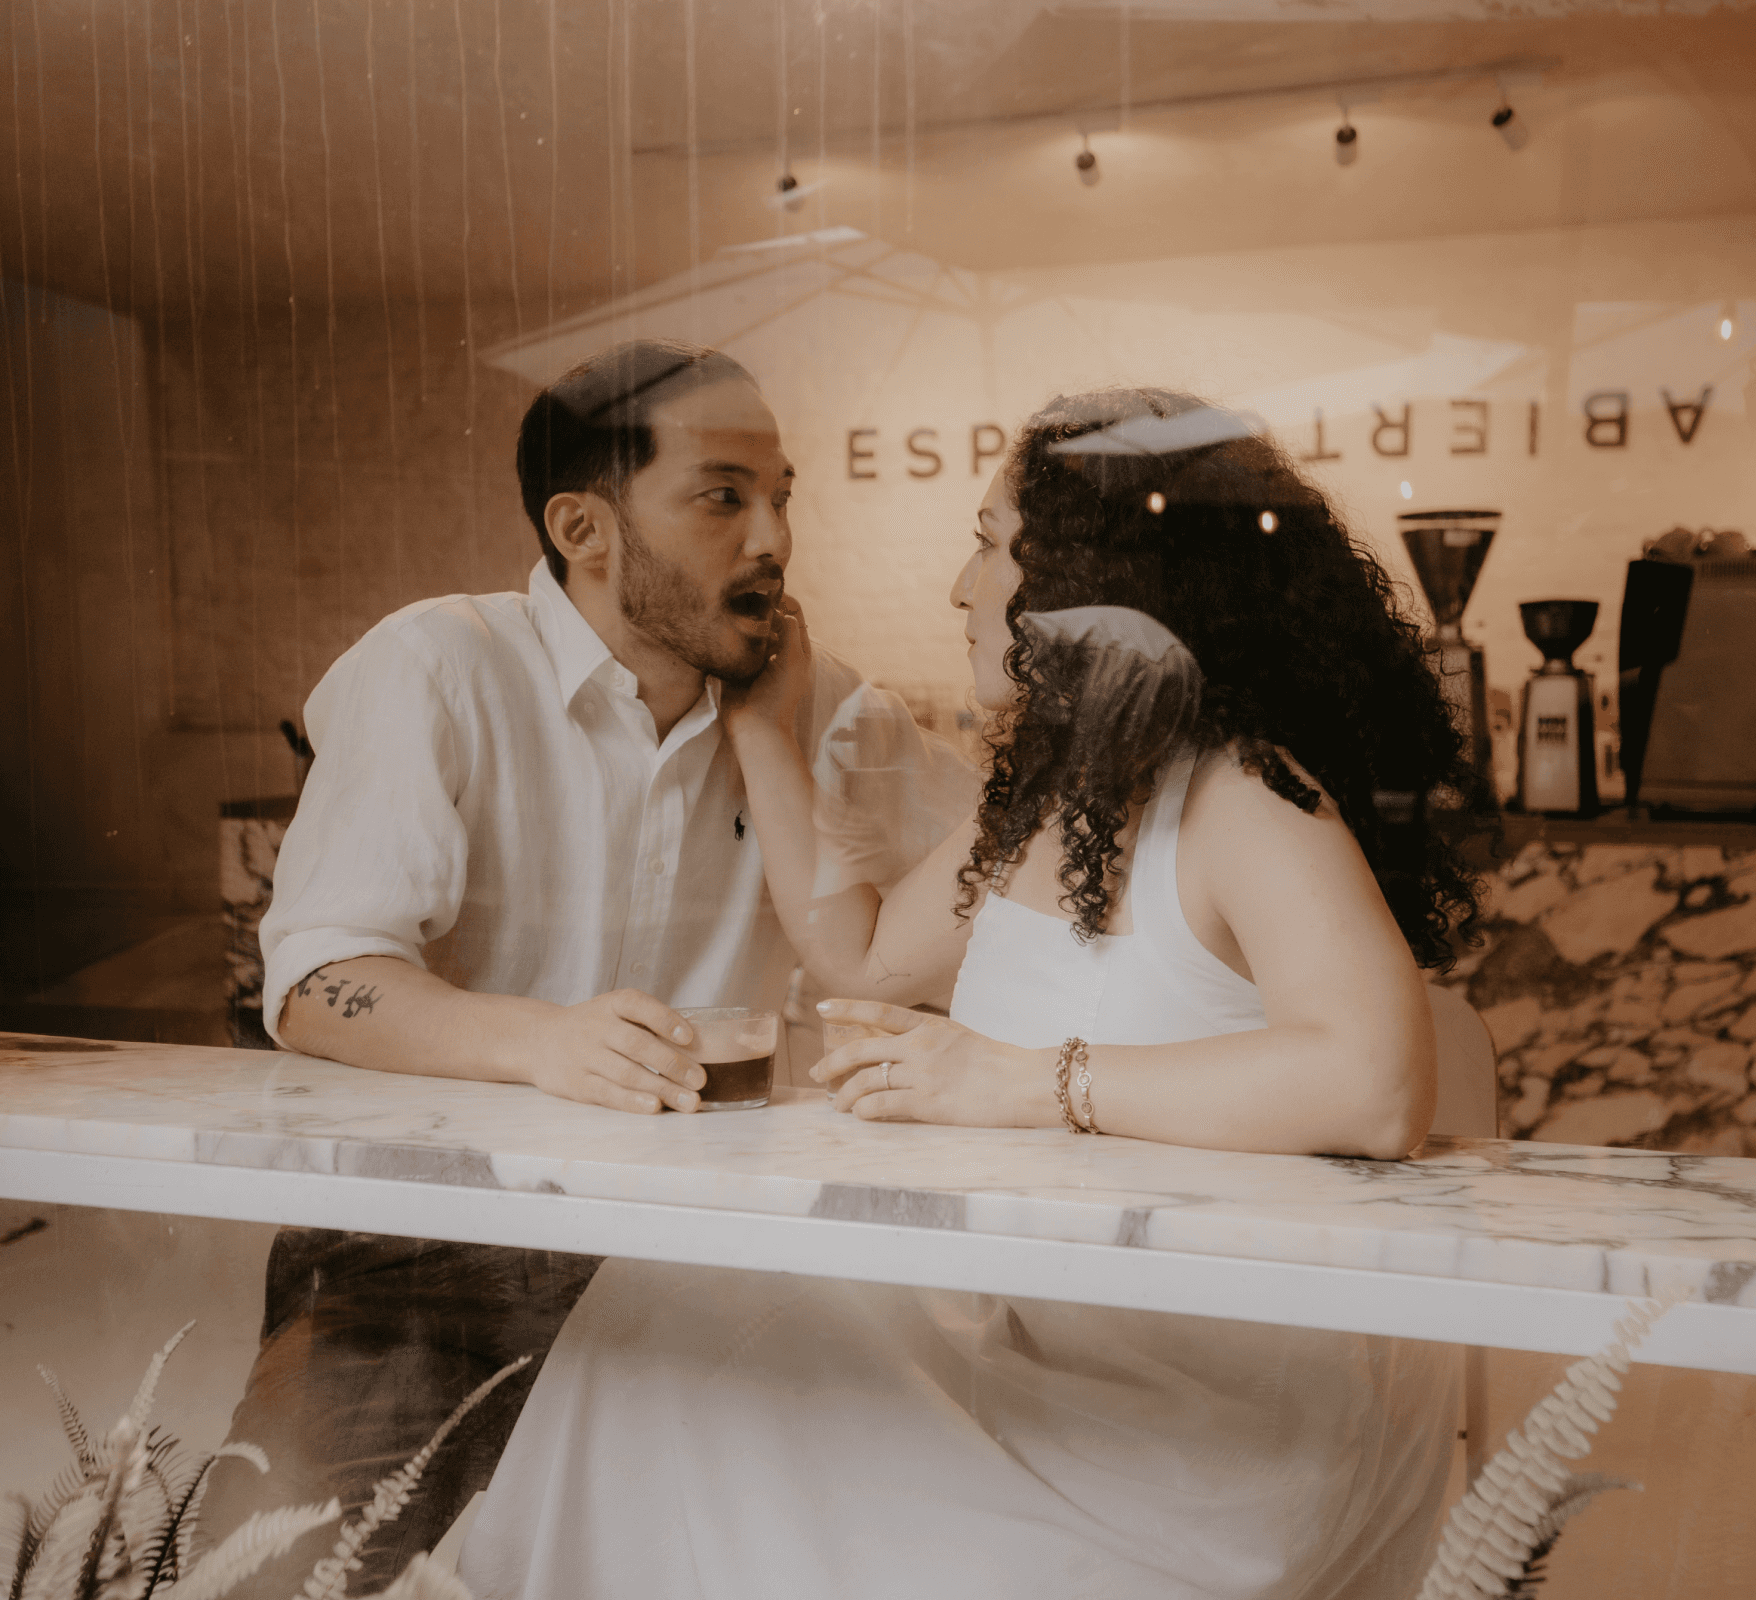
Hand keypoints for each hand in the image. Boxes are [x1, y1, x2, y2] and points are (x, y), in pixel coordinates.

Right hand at [525, 990, 705, 1113]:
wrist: (538, 1040)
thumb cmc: (593, 1027)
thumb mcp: (615, 1013)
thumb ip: (648, 1025)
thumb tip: (697, 1048)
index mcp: (613, 1004)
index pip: (640, 1006)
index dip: (666, 1020)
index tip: (690, 1037)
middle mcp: (597, 1027)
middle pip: (638, 1045)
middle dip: (673, 1064)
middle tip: (700, 1080)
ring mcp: (585, 1055)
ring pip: (626, 1073)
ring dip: (661, 1088)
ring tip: (689, 1101)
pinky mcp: (577, 1083)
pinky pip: (608, 1093)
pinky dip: (633, 1101)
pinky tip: (655, 1106)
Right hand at [721, 595, 810, 737]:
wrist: (756, 726)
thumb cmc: (779, 695)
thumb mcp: (793, 660)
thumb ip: (790, 631)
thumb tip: (780, 609)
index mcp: (797, 648)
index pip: (794, 614)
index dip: (784, 600)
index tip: (768, 594)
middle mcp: (778, 649)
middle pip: (772, 618)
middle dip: (762, 607)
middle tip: (747, 602)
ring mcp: (757, 657)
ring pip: (752, 628)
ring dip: (746, 619)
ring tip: (736, 614)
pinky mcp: (738, 664)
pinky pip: (736, 642)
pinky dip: (733, 633)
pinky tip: (725, 627)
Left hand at [811, 999, 1054, 1126]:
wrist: (1023, 1083)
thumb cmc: (999, 1065)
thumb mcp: (960, 1039)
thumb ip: (929, 1042)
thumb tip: (899, 1054)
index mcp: (929, 1026)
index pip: (878, 1012)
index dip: (847, 1008)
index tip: (822, 1008)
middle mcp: (920, 1045)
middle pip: (861, 1050)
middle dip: (832, 1063)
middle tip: (818, 1074)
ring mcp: (922, 1074)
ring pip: (866, 1081)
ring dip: (845, 1095)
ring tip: (838, 1105)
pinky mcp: (928, 1102)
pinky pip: (883, 1105)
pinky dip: (866, 1111)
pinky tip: (862, 1115)